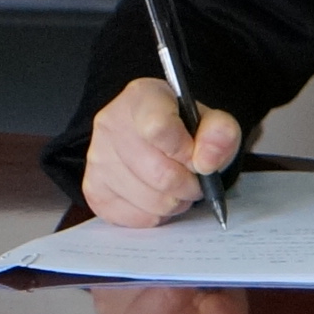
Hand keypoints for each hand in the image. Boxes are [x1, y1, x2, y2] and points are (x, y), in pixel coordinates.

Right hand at [82, 75, 240, 228]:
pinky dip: (154, 215)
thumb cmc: (185, 129)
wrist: (156, 139)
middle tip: (196, 182)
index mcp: (142, 97)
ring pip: (147, 198)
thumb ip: (221, 134)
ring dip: (173, 202)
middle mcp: (111, 123)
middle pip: (158, 172)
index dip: (187, 152)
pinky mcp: (92, 188)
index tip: (198, 159)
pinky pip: (130, 216)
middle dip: (188, 185)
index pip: (158, 128)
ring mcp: (97, 157)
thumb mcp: (213, 122)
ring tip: (179, 189)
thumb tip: (207, 161)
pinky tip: (159, 198)